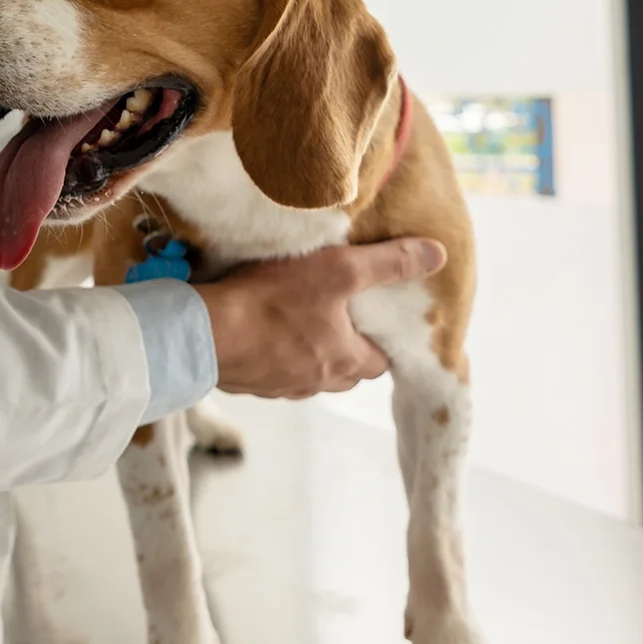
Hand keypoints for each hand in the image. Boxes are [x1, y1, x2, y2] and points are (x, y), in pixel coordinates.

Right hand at [195, 239, 446, 398]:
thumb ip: (389, 263)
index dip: (380, 341)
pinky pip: (269, 372)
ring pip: (306, 374)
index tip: (374, 320)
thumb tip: (438, 256)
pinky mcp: (246, 383)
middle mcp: (315, 383)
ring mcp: (278, 387)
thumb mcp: (339, 270)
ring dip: (306, 353)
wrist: (203, 333)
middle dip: (346, 349)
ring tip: (295, 318)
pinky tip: (258, 330)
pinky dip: (271, 355)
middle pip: (345, 371)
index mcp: (346, 361)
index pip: (380, 361)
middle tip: (337, 315)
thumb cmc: (272, 301)